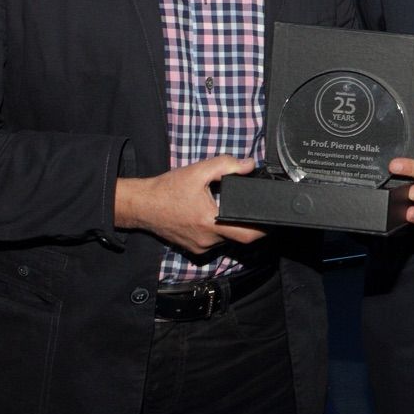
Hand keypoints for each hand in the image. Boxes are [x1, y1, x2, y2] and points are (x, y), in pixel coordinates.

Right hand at [115, 155, 264, 254]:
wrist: (142, 205)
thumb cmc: (167, 189)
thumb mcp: (198, 171)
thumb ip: (226, 165)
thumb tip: (249, 165)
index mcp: (210, 222)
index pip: (248, 234)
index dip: (264, 228)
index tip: (272, 218)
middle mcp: (207, 240)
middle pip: (240, 238)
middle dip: (251, 226)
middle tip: (254, 211)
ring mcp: (200, 247)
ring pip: (227, 240)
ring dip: (232, 227)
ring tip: (227, 208)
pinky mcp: (194, 249)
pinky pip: (215, 242)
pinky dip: (219, 231)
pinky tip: (214, 216)